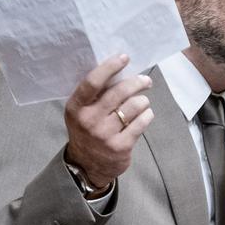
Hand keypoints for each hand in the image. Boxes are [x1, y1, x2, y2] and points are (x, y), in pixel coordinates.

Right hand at [64, 54, 154, 188]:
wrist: (87, 166)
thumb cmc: (88, 131)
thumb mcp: (82, 112)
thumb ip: (96, 95)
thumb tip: (120, 70)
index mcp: (76, 107)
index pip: (93, 82)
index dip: (110, 67)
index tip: (124, 57)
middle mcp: (89, 120)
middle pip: (119, 92)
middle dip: (137, 82)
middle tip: (145, 80)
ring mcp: (104, 135)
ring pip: (134, 106)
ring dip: (143, 101)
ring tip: (142, 103)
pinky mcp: (120, 146)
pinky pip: (141, 122)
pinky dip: (147, 115)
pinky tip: (145, 114)